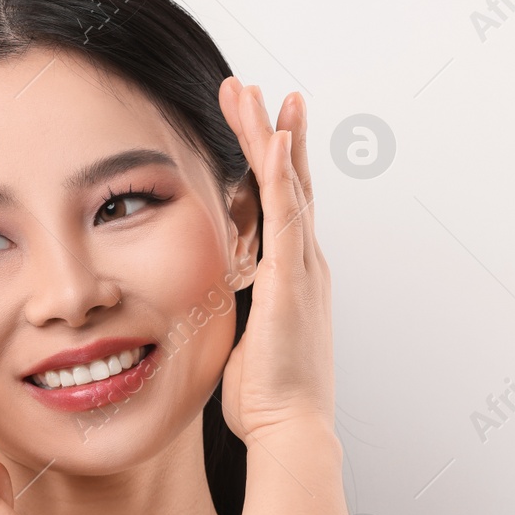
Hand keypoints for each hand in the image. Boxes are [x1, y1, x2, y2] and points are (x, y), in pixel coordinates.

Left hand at [216, 79, 336, 443]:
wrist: (289, 427)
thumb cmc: (263, 394)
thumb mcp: (241, 335)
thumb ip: (233, 306)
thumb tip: (209, 295)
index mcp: (292, 274)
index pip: (279, 202)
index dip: (266, 159)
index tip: (252, 122)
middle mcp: (304, 262)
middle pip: (287, 179)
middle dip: (269, 130)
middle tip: (250, 87)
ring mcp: (303, 267)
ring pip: (288, 184)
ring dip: (270, 135)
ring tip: (257, 92)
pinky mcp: (292, 279)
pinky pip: (287, 216)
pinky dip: (281, 175)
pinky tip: (275, 140)